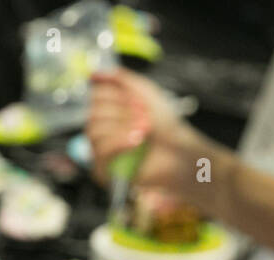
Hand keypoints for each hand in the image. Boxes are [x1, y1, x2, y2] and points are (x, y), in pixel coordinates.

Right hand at [86, 68, 209, 198]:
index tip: (138, 102)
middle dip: (121, 112)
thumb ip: (120, 80)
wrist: (180, 152)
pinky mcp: (103, 170)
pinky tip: (137, 141)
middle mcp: (100, 131)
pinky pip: (100, 151)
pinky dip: (119, 142)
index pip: (95, 96)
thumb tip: (94, 74)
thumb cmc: (165, 126)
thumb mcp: (144, 93)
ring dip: (123, 127)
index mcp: (107, 111)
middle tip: (145, 117)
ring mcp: (100, 151)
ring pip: (94, 131)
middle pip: (93, 113)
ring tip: (144, 130)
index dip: (116, 95)